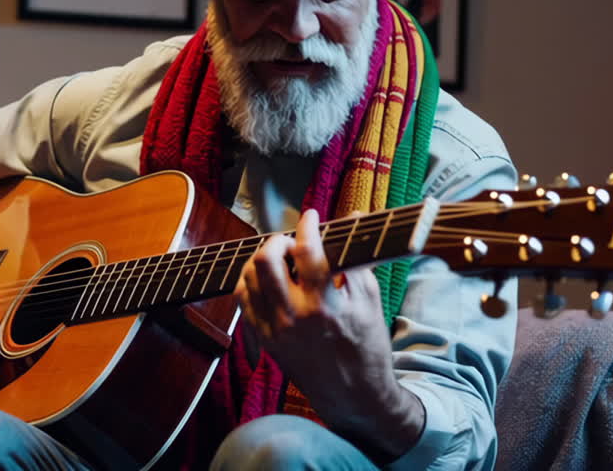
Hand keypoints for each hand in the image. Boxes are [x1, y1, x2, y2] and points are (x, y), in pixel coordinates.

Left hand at [234, 209, 423, 458]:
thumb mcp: (370, 301)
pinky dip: (250, 282)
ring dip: (261, 259)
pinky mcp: (265, 340)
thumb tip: (353, 219)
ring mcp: (275, 329)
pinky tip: (266, 279)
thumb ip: (357, 258)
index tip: (311, 215)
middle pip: (267, 259)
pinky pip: (242, 301)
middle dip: (277, 240)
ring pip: (249, 277)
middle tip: (291, 240)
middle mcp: (295, 316)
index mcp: (326, 304)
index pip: (308, 250)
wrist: (353, 396)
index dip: (307, 224)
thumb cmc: (367, 346)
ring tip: (279, 258)